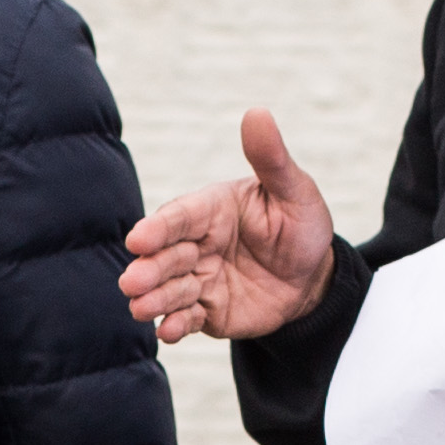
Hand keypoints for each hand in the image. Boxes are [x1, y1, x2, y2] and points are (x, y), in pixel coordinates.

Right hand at [116, 107, 335, 344]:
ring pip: (169, 289)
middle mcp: (197, 244)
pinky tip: (167, 332)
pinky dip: (175, 325)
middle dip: (148, 269)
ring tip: (139, 308)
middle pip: (165, 256)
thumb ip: (271, 159)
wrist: (313, 278)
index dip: (158, 228)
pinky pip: (187, 319)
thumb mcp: (295, 192)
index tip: (138, 239)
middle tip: (132, 281)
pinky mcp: (207, 311)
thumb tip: (257, 113)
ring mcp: (199, 279)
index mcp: (211, 210)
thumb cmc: (301, 226)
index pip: (180, 217)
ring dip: (154, 299)